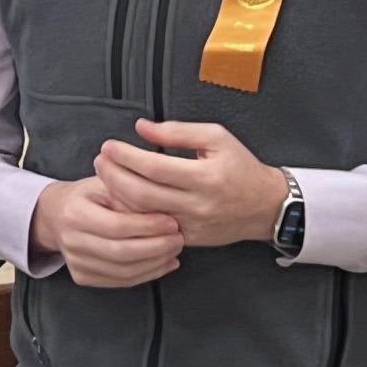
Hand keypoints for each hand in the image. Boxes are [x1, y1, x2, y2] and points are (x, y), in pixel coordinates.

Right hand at [29, 176, 183, 287]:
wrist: (56, 214)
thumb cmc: (88, 195)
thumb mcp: (105, 183)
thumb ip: (130, 194)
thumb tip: (162, 209)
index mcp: (74, 213)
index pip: (117, 226)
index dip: (148, 227)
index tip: (172, 222)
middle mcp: (70, 241)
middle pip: (121, 253)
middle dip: (156, 248)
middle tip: (179, 239)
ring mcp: (74, 262)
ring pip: (122, 272)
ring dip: (155, 264)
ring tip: (175, 251)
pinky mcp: (81, 277)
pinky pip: (119, 282)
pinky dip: (146, 275)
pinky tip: (164, 264)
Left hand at [94, 120, 288, 249]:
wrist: (265, 206)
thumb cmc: (240, 168)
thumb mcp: (217, 138)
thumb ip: (178, 131)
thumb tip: (142, 127)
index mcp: (207, 177)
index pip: (155, 168)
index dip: (126, 156)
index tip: (109, 145)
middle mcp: (199, 204)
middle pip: (143, 193)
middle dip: (114, 175)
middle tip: (100, 160)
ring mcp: (192, 225)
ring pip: (143, 214)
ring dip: (118, 194)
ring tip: (105, 175)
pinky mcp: (189, 239)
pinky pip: (152, 229)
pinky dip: (133, 214)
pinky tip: (120, 198)